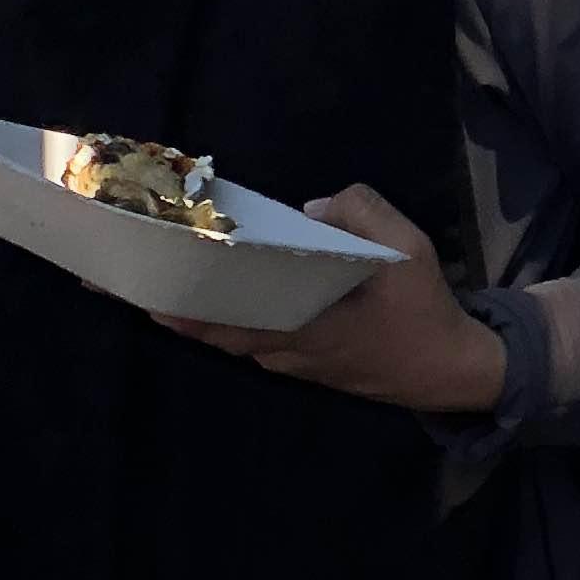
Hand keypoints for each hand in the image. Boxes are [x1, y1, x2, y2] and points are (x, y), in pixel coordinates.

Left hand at [159, 186, 506, 413]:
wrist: (450, 369)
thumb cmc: (425, 311)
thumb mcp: (409, 250)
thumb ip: (362, 213)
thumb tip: (311, 209)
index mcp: (304, 327)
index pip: (228, 321)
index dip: (184, 309)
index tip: (144, 293)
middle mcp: (286, 350)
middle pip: (214, 330)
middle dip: (172, 307)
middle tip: (128, 279)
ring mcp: (291, 361)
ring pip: (230, 336)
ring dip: (195, 312)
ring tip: (159, 278)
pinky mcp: (301, 361)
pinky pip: (251, 337)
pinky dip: (227, 317)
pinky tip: (212, 290)